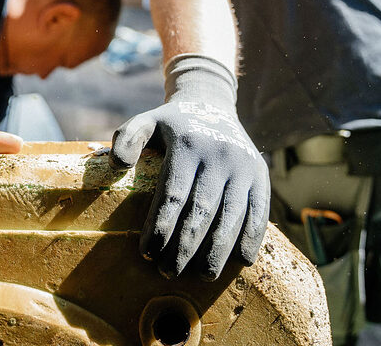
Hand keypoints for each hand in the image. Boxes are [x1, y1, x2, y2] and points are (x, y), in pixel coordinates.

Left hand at [109, 56, 269, 279]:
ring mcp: (243, 167)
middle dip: (184, 246)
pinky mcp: (261, 175)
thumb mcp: (145, 122)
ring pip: (232, 216)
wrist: (212, 105)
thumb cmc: (171, 125)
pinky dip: (251, 239)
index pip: (173, 194)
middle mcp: (218, 156)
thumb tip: (119, 165)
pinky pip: (260, 212)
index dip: (160, 227)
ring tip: (201, 275)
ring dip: (217, 250)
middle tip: (168, 272)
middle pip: (201, 211)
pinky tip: (239, 262)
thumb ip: (127, 139)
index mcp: (187, 145)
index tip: (147, 253)